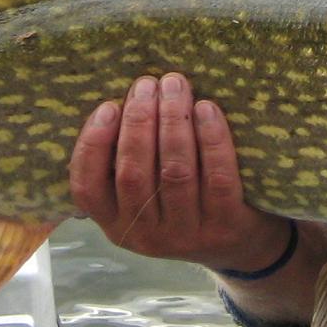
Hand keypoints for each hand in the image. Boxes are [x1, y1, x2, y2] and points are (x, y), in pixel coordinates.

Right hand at [69, 72, 294, 273]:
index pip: (88, 188)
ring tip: (175, 85)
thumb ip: (127, 161)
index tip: (108, 105)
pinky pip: (217, 177)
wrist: (238, 243)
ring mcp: (187, 234)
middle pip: (134, 174)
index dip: (93, 144)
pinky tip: (207, 108)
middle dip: (139, 121)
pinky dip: (211, 138)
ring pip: (175, 172)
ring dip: (173, 121)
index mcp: (115, 223)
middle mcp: (146, 235)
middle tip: (147, 84)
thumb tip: (122, 99)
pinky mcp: (225, 224)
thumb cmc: (182, 202)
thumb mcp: (144, 196)